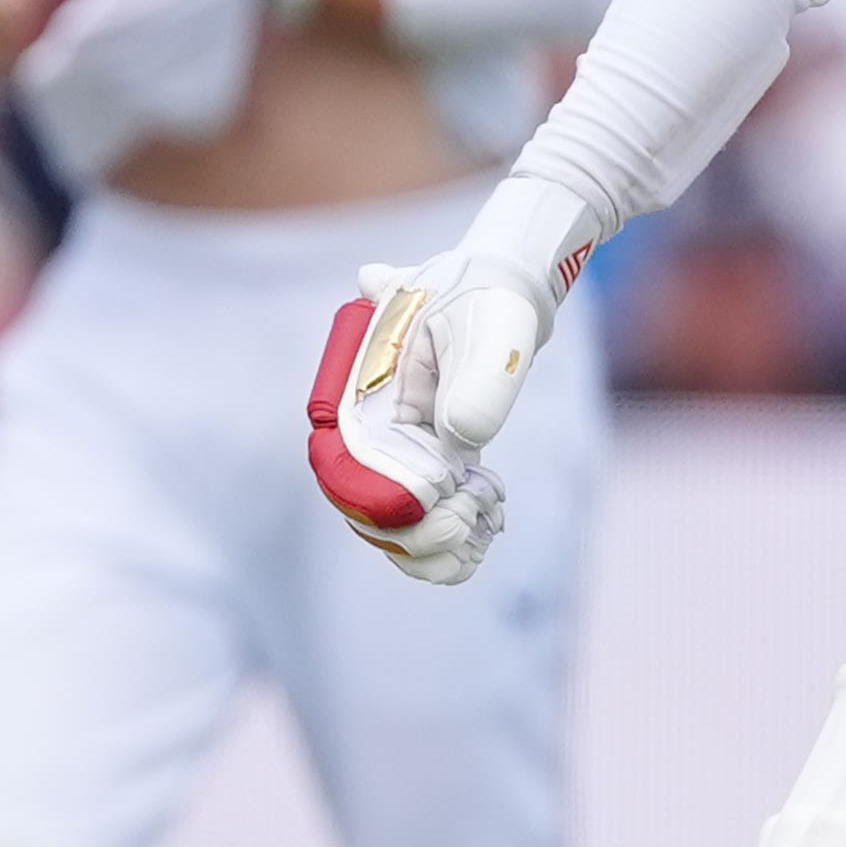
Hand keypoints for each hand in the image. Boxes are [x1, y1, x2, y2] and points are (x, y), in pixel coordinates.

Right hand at [305, 189, 575, 580]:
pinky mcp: (423, 473)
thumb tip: (459, 439)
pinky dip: (453, 547)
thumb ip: (475, 378)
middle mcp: (365, 430)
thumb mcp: (487, 328)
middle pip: (365, 513)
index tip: (444, 488)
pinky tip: (490, 525)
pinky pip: (422, 529)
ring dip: (439, 546)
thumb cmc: (488, 304)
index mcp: (360, 392)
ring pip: (393, 534)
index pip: (344, 467)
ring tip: (488, 516)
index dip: (385, 496)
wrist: (501, 299)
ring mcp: (392, 456)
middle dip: (420, 531)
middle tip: (474, 508)